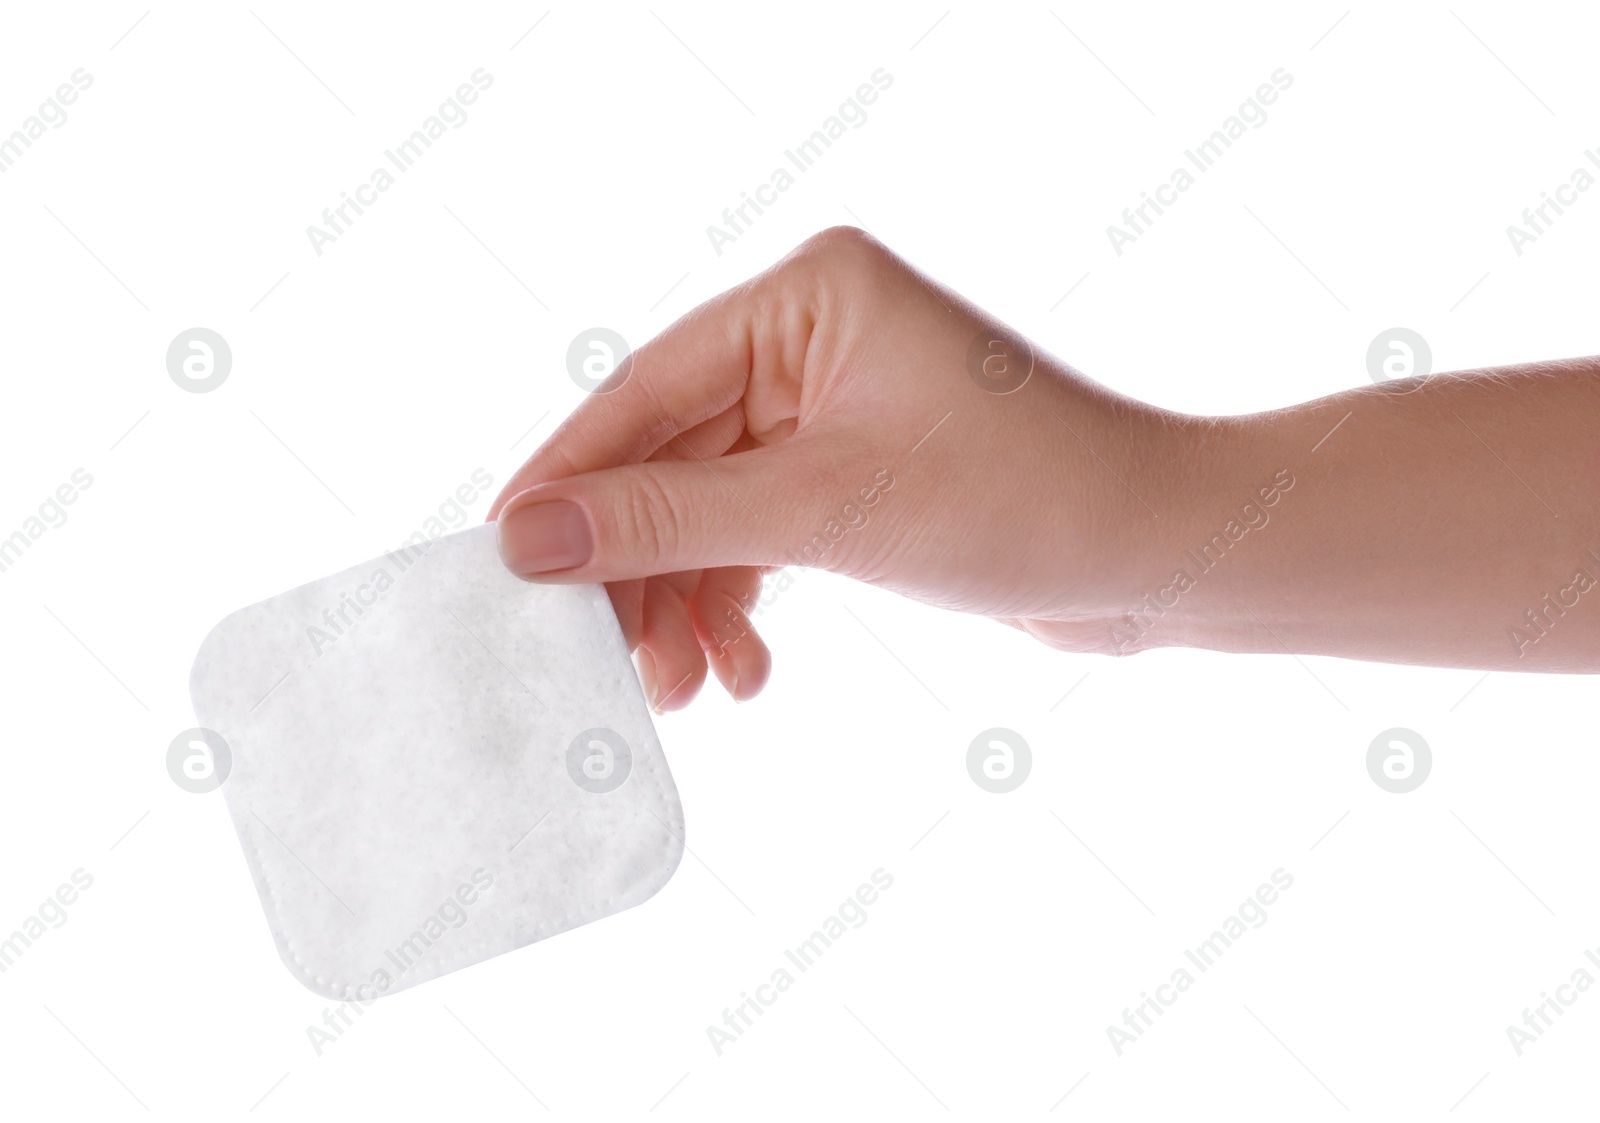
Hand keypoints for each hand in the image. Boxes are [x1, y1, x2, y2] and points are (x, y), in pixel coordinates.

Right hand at [488, 227, 1176, 708]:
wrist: (1161, 556)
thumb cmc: (1029, 499)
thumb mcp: (829, 510)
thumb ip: (670, 522)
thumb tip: (530, 537)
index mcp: (807, 297)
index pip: (645, 389)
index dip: (568, 481)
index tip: (501, 561)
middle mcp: (811, 339)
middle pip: (668, 459)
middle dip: (638, 569)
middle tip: (604, 663)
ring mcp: (831, 408)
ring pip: (707, 511)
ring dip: (685, 601)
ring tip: (683, 688)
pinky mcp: (851, 474)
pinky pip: (756, 536)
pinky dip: (737, 602)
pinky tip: (742, 669)